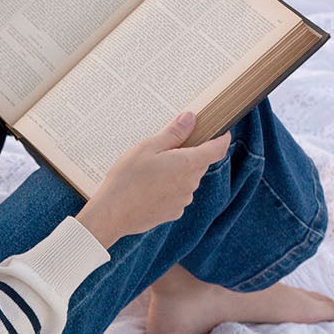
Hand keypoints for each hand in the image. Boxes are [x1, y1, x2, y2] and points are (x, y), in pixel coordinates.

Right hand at [77, 111, 232, 248]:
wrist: (111, 214)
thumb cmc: (127, 179)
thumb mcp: (147, 147)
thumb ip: (173, 133)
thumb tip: (191, 119)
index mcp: (188, 163)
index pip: (218, 148)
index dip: (222, 137)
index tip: (221, 130)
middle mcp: (191, 183)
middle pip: (199, 163)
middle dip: (188, 155)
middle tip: (164, 150)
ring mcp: (183, 200)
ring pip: (187, 180)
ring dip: (176, 173)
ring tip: (150, 173)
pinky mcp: (173, 213)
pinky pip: (177, 195)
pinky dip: (168, 190)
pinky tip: (148, 189)